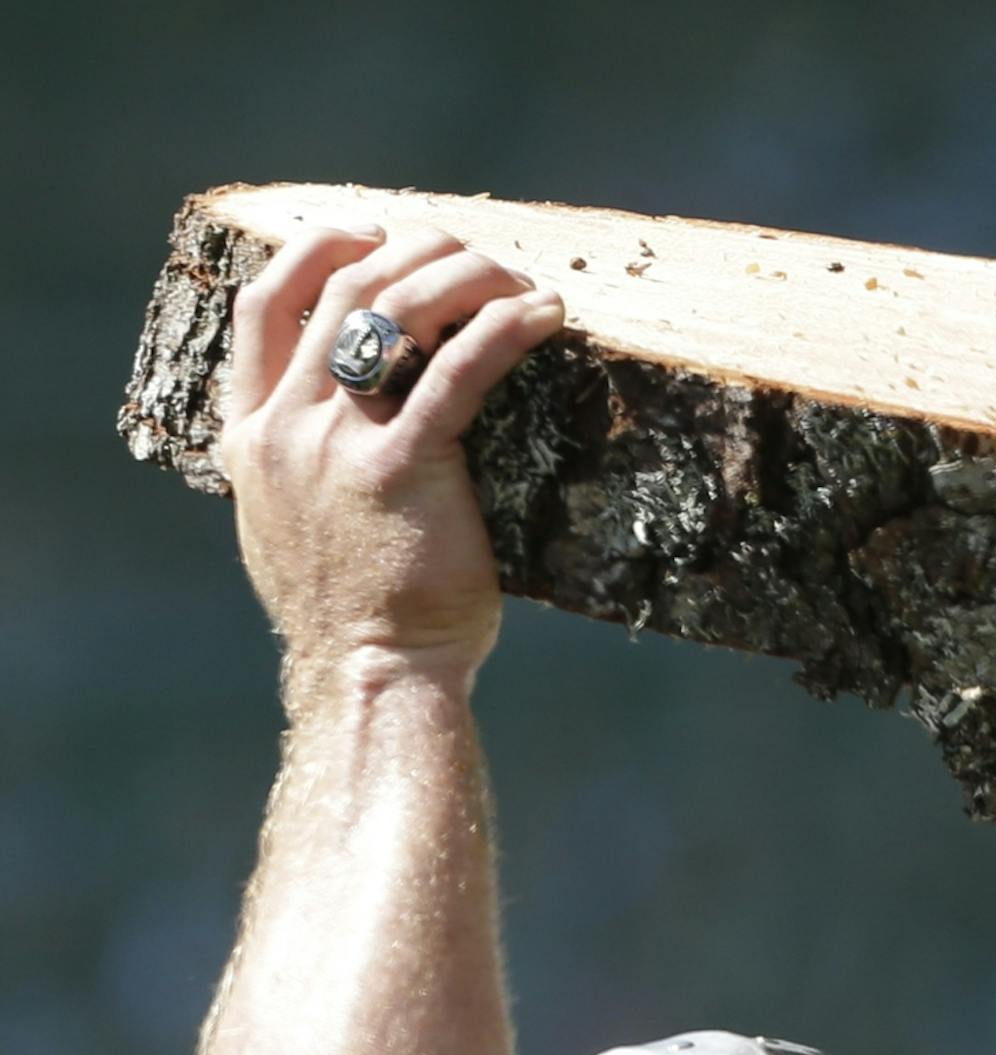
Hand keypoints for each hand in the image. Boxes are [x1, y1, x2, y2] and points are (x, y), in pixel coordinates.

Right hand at [215, 223, 566, 694]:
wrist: (370, 679)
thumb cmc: (350, 619)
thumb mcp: (289, 530)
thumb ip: (294, 470)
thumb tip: (323, 430)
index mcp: (250, 436)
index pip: (263, 304)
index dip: (315, 250)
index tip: (366, 234)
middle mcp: (286, 427)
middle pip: (342, 288)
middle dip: (410, 252)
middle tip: (466, 254)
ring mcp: (340, 445)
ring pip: (396, 309)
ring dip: (460, 274)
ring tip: (511, 277)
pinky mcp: (406, 468)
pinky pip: (461, 370)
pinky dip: (505, 328)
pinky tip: (544, 314)